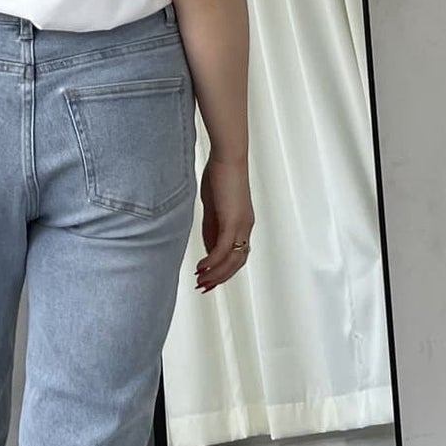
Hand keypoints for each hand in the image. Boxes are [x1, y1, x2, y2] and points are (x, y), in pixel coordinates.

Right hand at [195, 157, 253, 291]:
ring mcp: (241, 225)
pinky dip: (212, 261)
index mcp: (242, 224)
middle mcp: (245, 227)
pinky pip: (222, 249)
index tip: (208, 279)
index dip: (224, 270)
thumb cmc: (220, 175)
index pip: (236, 255)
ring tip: (200, 281)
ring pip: (231, 260)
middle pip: (236, 263)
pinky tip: (201, 268)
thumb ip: (212, 228)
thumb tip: (209, 249)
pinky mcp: (232, 221)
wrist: (228, 157)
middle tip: (203, 287)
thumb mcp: (214, 207)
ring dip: (216, 274)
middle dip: (220, 278)